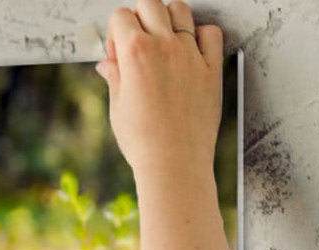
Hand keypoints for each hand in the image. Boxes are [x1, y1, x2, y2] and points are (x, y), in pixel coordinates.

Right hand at [96, 0, 223, 180]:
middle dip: (139, 19)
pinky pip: (210, 32)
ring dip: (168, 21)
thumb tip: (107, 63)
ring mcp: (190, 54)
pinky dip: (200, 36)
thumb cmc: (143, 142)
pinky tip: (189, 54)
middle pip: (149, 3)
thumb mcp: (118, 109)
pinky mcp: (211, 67)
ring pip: (180, 9)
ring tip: (163, 47)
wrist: (174, 164)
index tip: (117, 55)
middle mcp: (164, 46)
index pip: (120, 16)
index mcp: (135, 54)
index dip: (114, 34)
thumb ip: (114, 77)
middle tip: (138, 47)